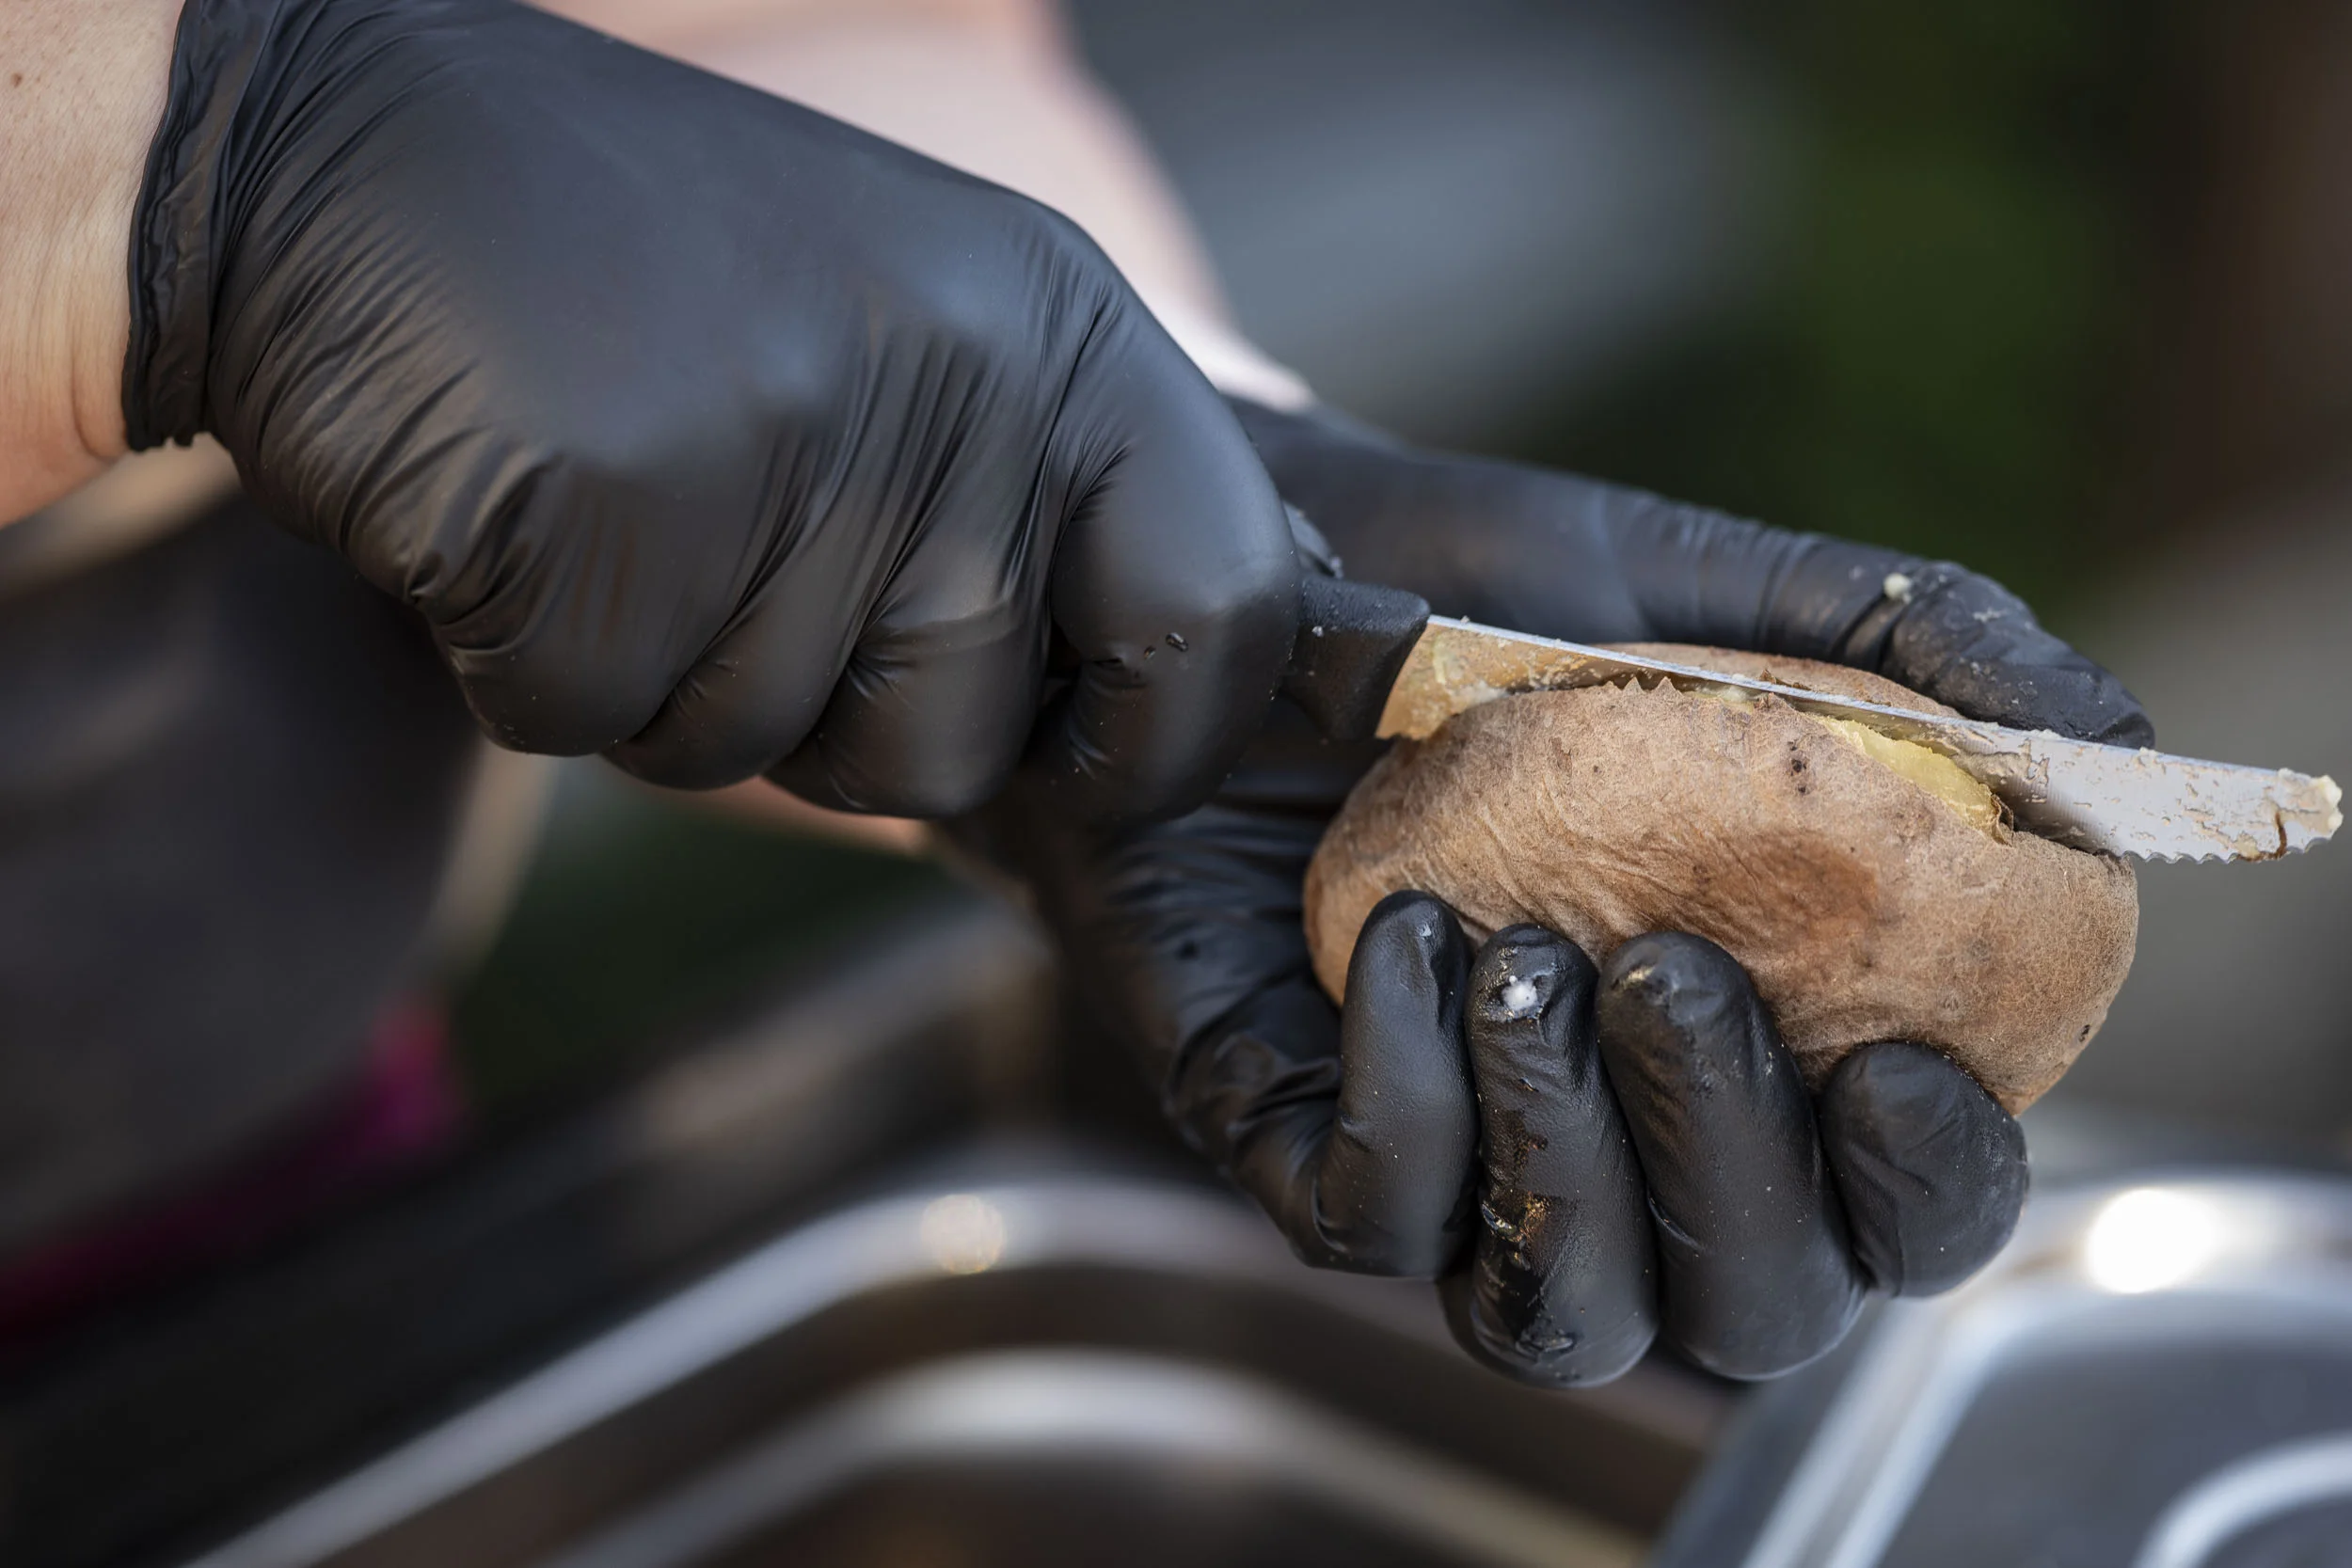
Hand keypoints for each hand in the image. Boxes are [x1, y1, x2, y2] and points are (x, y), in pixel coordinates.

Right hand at [120, 0, 1296, 819]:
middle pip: (957, 744)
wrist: (337, 162)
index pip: (1230, 607)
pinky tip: (516, 510)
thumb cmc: (646, 284)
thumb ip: (1053, 493)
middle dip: (839, 733)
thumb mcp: (917, 330)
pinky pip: (596, 723)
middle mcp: (959, 374)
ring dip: (670, 684)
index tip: (1081, 757)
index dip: (1166, 737)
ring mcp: (785, 437)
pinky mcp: (603, 510)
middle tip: (734, 573)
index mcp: (1064, 326)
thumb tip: (1202, 666)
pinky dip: (534, 664)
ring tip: (619, 501)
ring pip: (762, 751)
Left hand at [955, 404, 2146, 1384]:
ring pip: (1560, 1316)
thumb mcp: (1701, 592)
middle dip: (1737, 1173)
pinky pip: (1369, 1221)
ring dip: (1576, 1167)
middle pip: (1750, 1308)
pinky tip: (1413, 942)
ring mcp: (1458, 1149)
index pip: (1894, 1207)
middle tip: (1672, 975)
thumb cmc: (1483, 593)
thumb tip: (2108, 742)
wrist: (1248, 568)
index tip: (1909, 1072)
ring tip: (1535, 959)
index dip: (1930, 1191)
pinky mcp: (1293, 1128)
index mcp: (1760, 1032)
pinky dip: (1409, 1108)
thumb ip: (1909, 654)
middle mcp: (1620, 1127)